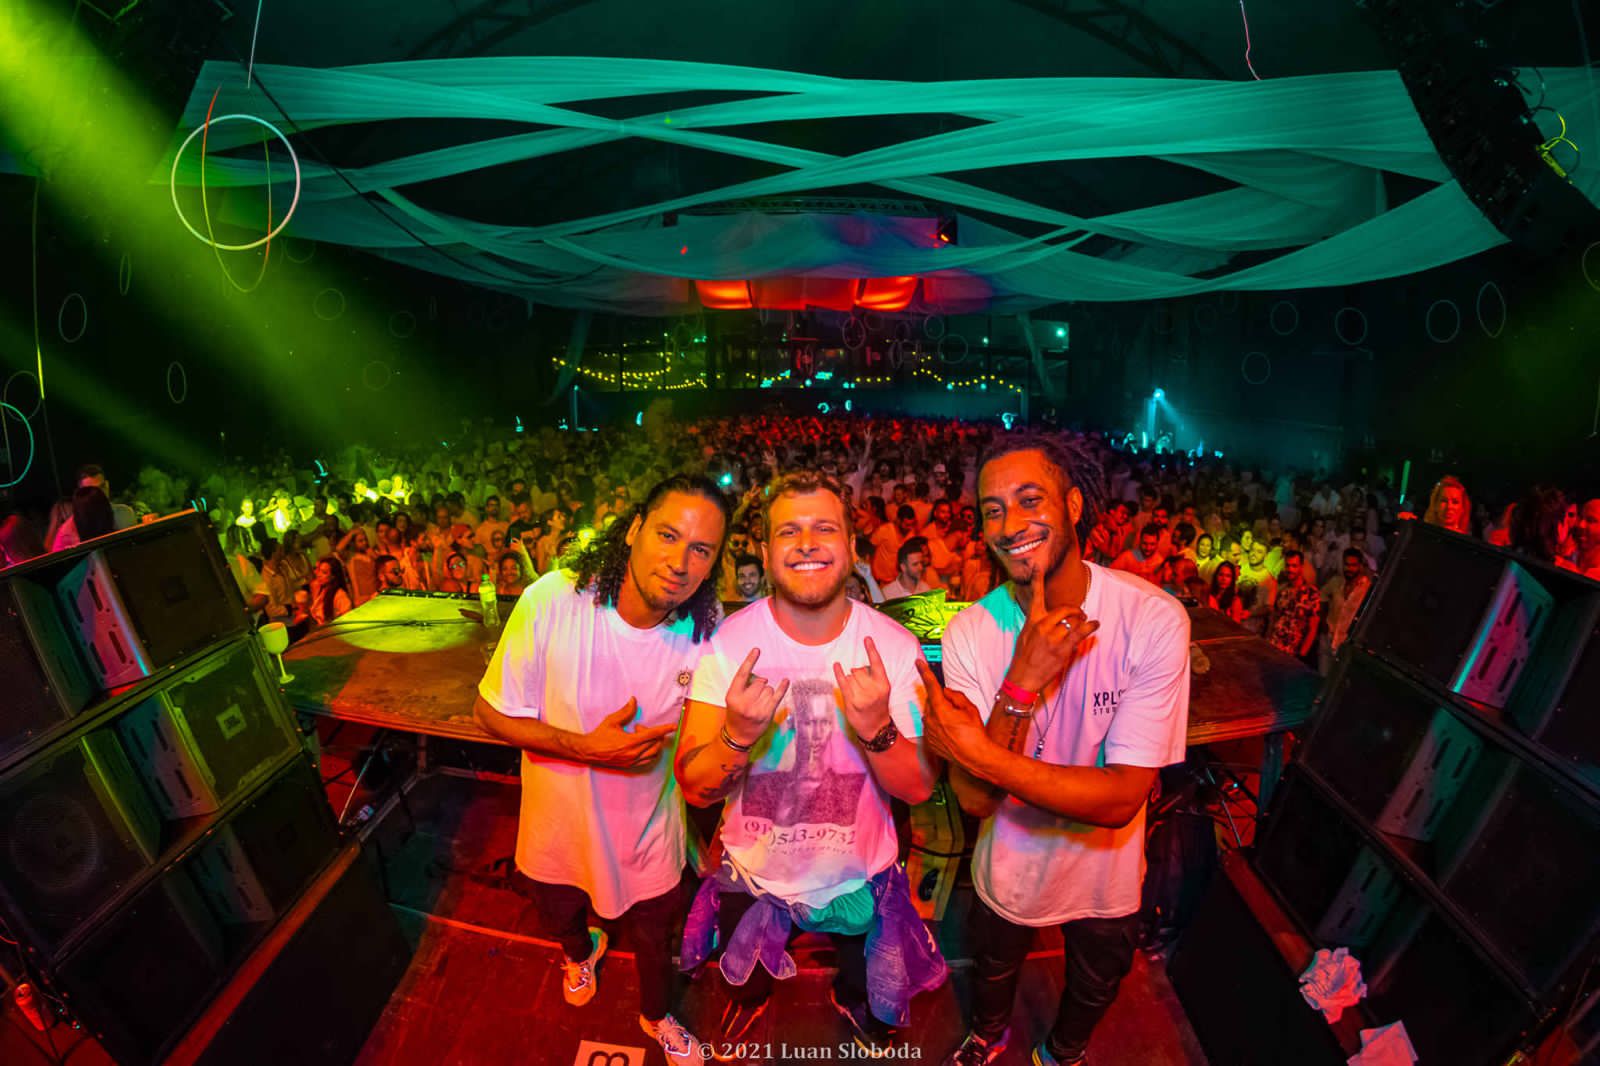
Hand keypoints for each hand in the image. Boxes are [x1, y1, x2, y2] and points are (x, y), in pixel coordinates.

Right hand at [574, 698, 675, 769]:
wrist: (589, 751)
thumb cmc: (599, 735)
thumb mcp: (611, 720)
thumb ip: (625, 711)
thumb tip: (634, 700)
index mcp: (630, 741)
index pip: (653, 734)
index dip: (664, 729)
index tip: (673, 726)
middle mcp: (634, 753)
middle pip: (656, 743)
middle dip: (653, 733)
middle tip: (639, 727)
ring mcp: (632, 761)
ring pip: (654, 753)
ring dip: (653, 743)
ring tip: (640, 736)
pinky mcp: (630, 766)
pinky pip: (648, 760)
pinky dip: (650, 752)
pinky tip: (643, 745)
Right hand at [723, 648, 789, 746]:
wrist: (738, 736)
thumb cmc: (736, 714)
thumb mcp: (733, 699)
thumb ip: (744, 687)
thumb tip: (761, 677)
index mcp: (733, 696)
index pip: (742, 674)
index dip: (750, 661)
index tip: (757, 650)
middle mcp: (745, 702)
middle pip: (760, 681)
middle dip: (759, 685)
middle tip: (754, 697)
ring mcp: (757, 708)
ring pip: (769, 689)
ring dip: (766, 693)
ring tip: (758, 704)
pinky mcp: (767, 713)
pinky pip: (777, 696)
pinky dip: (782, 688)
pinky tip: (786, 681)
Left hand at [833, 636, 892, 739]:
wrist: (876, 728)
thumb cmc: (878, 706)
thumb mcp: (883, 691)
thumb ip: (874, 678)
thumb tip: (858, 668)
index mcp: (884, 684)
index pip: (877, 663)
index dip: (872, 649)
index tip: (866, 638)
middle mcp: (874, 689)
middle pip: (859, 670)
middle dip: (857, 674)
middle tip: (861, 688)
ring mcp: (863, 696)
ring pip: (851, 676)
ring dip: (851, 680)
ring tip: (857, 693)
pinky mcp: (852, 701)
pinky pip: (843, 683)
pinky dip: (838, 673)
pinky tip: (836, 665)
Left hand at [914, 659, 987, 764]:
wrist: (975, 757)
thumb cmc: (975, 733)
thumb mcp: (970, 709)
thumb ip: (956, 696)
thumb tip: (946, 693)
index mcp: (941, 710)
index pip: (931, 686)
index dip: (925, 672)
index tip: (918, 663)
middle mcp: (931, 720)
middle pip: (932, 702)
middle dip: (941, 701)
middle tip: (957, 710)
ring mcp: (929, 733)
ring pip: (930, 715)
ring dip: (940, 715)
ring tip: (956, 725)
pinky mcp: (929, 742)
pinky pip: (931, 728)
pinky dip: (939, 727)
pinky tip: (952, 733)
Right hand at [1007, 574, 1100, 692]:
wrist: (1022, 678)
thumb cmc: (1023, 658)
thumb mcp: (1025, 636)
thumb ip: (1037, 624)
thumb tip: (1051, 620)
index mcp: (1032, 620)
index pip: (1036, 597)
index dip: (1037, 581)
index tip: (1037, 568)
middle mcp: (1042, 625)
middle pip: (1064, 609)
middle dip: (1075, 610)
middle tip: (1080, 614)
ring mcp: (1052, 637)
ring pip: (1073, 620)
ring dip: (1083, 620)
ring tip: (1087, 622)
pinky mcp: (1062, 648)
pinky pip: (1080, 633)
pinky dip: (1091, 627)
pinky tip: (1095, 625)